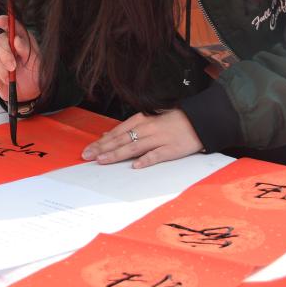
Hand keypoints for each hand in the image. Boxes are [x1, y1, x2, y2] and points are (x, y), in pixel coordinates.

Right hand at [0, 15, 41, 102]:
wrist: (28, 93)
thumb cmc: (34, 74)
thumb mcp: (36, 62)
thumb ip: (26, 49)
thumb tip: (16, 39)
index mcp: (21, 39)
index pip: (11, 25)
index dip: (4, 21)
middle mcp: (8, 44)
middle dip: (5, 54)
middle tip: (13, 67)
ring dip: (2, 68)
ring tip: (11, 76)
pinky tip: (5, 79)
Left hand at [81, 110, 203, 168]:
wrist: (198, 121)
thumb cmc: (171, 121)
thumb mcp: (147, 120)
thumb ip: (128, 129)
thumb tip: (107, 135)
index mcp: (141, 120)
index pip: (116, 133)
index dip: (101, 142)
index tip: (88, 150)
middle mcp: (147, 129)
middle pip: (121, 140)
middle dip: (102, 149)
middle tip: (87, 156)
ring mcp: (159, 139)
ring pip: (134, 147)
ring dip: (116, 154)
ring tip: (103, 160)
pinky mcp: (171, 149)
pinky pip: (156, 155)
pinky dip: (145, 160)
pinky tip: (135, 166)